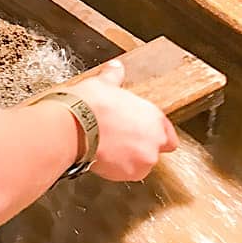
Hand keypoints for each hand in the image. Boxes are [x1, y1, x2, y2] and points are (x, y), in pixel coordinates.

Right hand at [70, 60, 178, 181]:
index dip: (154, 132)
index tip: (140, 130)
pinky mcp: (128, 174)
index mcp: (153, 117)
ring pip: (139, 163)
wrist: (73, 126)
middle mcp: (154, 141)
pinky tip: (101, 155)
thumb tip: (115, 68)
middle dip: (139, 145)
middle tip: (119, 137)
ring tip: (107, 147)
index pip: (168, 133)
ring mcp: (142, 160)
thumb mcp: (102, 84)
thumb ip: (113, 77)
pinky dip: (115, 167)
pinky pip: (125, 173)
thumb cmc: (89, 105)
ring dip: (128, 158)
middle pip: (154, 149)